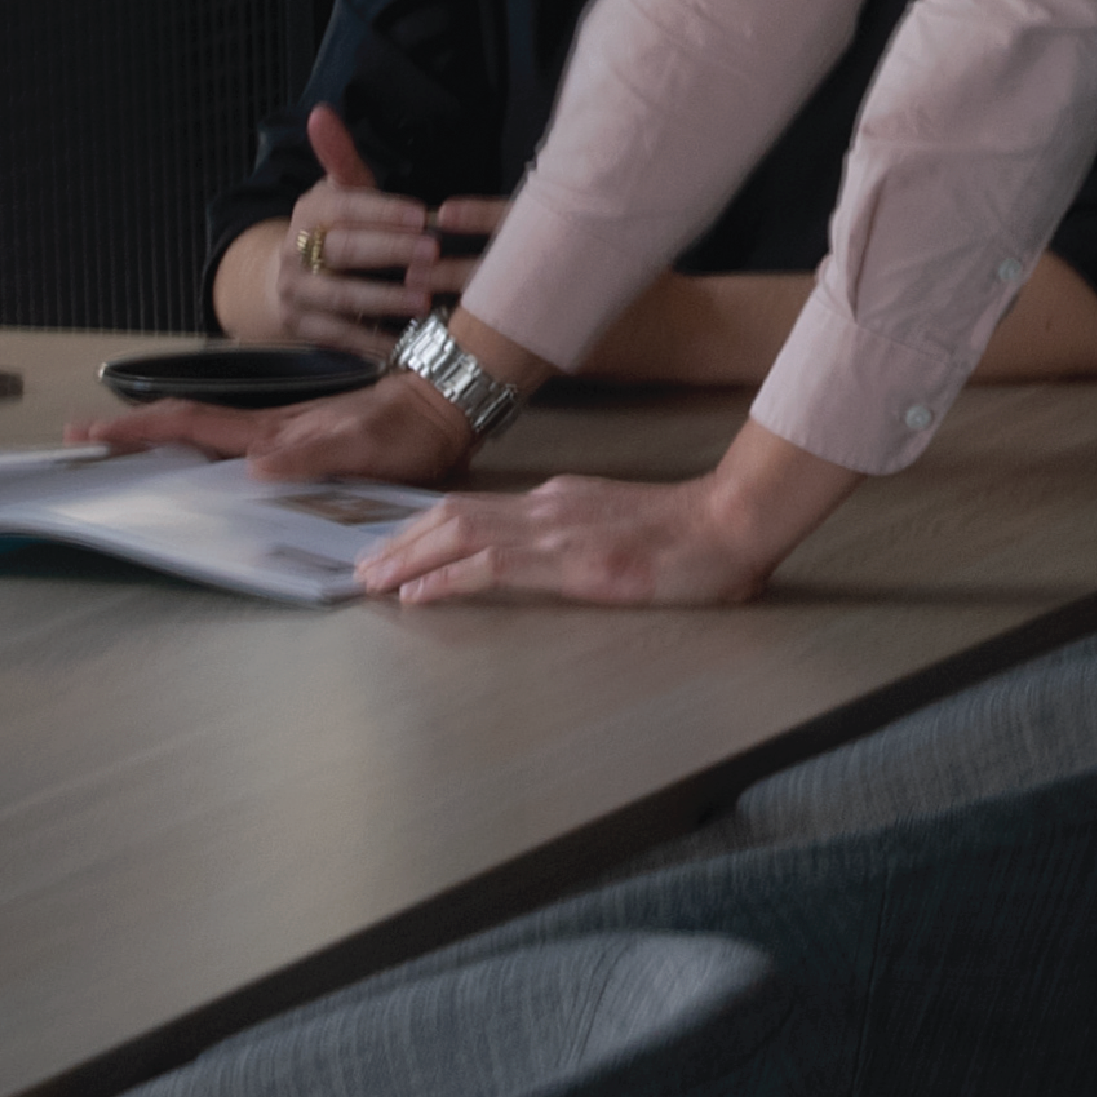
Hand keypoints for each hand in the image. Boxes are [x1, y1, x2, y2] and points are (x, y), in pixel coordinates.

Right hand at [80, 368, 474, 485]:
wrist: (442, 408)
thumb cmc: (408, 431)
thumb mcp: (365, 447)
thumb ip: (314, 455)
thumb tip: (254, 469)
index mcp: (274, 432)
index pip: (192, 426)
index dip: (142, 428)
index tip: (95, 432)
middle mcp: (269, 432)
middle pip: (186, 426)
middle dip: (133, 429)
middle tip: (84, 437)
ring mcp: (282, 436)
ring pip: (206, 434)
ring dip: (161, 437)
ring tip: (121, 445)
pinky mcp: (299, 443)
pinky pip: (234, 445)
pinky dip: (201, 446)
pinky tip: (194, 458)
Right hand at [266, 108, 490, 345]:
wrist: (284, 281)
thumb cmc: (334, 230)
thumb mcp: (339, 193)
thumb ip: (342, 158)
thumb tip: (321, 111)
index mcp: (311, 211)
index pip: (344, 205)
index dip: (381, 210)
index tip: (421, 214)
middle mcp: (297, 251)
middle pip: (343, 251)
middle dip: (388, 252)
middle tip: (432, 254)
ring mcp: (297, 292)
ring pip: (340, 297)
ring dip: (383, 300)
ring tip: (424, 302)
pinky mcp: (301, 328)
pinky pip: (339, 337)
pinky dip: (373, 342)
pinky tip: (408, 343)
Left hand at [355, 466, 777, 610]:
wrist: (731, 525)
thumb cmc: (695, 537)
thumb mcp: (625, 529)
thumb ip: (589, 539)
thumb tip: (571, 557)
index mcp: (559, 501)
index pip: (476, 510)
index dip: (427, 529)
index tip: (395, 550)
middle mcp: (547, 507)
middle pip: (453, 514)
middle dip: (401, 541)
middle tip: (364, 568)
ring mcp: (555, 530)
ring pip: (458, 533)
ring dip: (408, 558)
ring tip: (373, 580)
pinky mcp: (568, 560)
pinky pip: (489, 566)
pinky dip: (444, 579)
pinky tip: (417, 595)